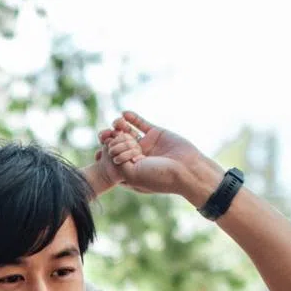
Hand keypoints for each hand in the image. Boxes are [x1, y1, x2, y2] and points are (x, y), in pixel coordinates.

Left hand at [99, 111, 224, 205]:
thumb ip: (117, 164)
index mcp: (131, 171)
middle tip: (105, 135)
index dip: (107, 153)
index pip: (113, 159)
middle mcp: (138, 157)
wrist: (186, 169)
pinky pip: (141, 123)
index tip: (104, 152)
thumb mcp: (132, 175)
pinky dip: (132, 118)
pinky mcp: (156, 134)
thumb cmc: (159, 177)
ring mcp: (147, 145)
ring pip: (129, 133)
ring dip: (120, 126)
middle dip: (112, 139)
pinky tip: (124, 113)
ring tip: (115, 123)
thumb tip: (108, 149)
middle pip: (119, 144)